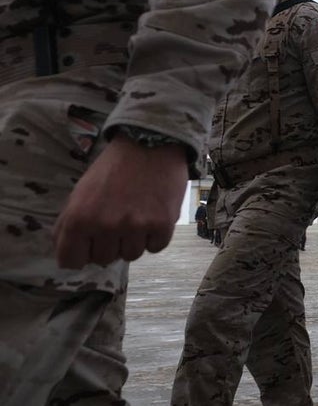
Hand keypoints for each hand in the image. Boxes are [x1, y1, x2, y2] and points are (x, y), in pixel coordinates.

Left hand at [54, 136, 186, 268]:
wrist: (150, 143)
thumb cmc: (113, 169)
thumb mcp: (80, 193)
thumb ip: (68, 225)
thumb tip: (67, 254)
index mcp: (79, 219)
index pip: (70, 262)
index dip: (81, 253)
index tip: (90, 243)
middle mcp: (105, 226)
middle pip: (104, 260)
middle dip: (110, 244)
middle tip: (118, 221)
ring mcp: (135, 227)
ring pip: (131, 255)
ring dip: (134, 240)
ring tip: (137, 216)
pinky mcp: (162, 225)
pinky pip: (155, 247)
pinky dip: (155, 236)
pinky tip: (153, 215)